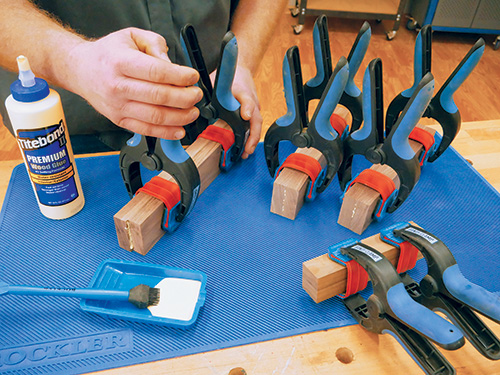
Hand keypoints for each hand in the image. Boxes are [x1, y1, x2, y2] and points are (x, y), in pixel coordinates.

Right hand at [67, 28, 201, 138]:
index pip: (157, 72)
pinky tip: (180, 129)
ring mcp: (118, 106)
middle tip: (196, 95)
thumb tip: (173, 66)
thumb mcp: (131, 36)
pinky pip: (146, 130)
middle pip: (159, 96)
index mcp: (120, 62)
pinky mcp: (119, 121)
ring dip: (180, 117)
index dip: (180, 76)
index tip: (193, 77)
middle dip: (185, 98)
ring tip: (193, 111)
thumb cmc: (108, 53)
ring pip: (155, 116)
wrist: (80, 70)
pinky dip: (166, 133)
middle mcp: (117, 86)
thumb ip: (155, 46)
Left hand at [211, 65, 261, 158]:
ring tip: (245, 153)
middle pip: (256, 119)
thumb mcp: (217, 82)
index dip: (246, 108)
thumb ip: (210, 94)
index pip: (247, 99)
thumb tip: (196, 106)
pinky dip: (251, 138)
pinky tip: (245, 149)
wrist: (242, 70)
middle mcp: (251, 101)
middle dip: (252, 135)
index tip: (244, 115)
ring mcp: (254, 108)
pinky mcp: (254, 114)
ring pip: (256, 125)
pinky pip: (254, 126)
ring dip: (252, 140)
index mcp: (242, 92)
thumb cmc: (230, 78)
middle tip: (247, 148)